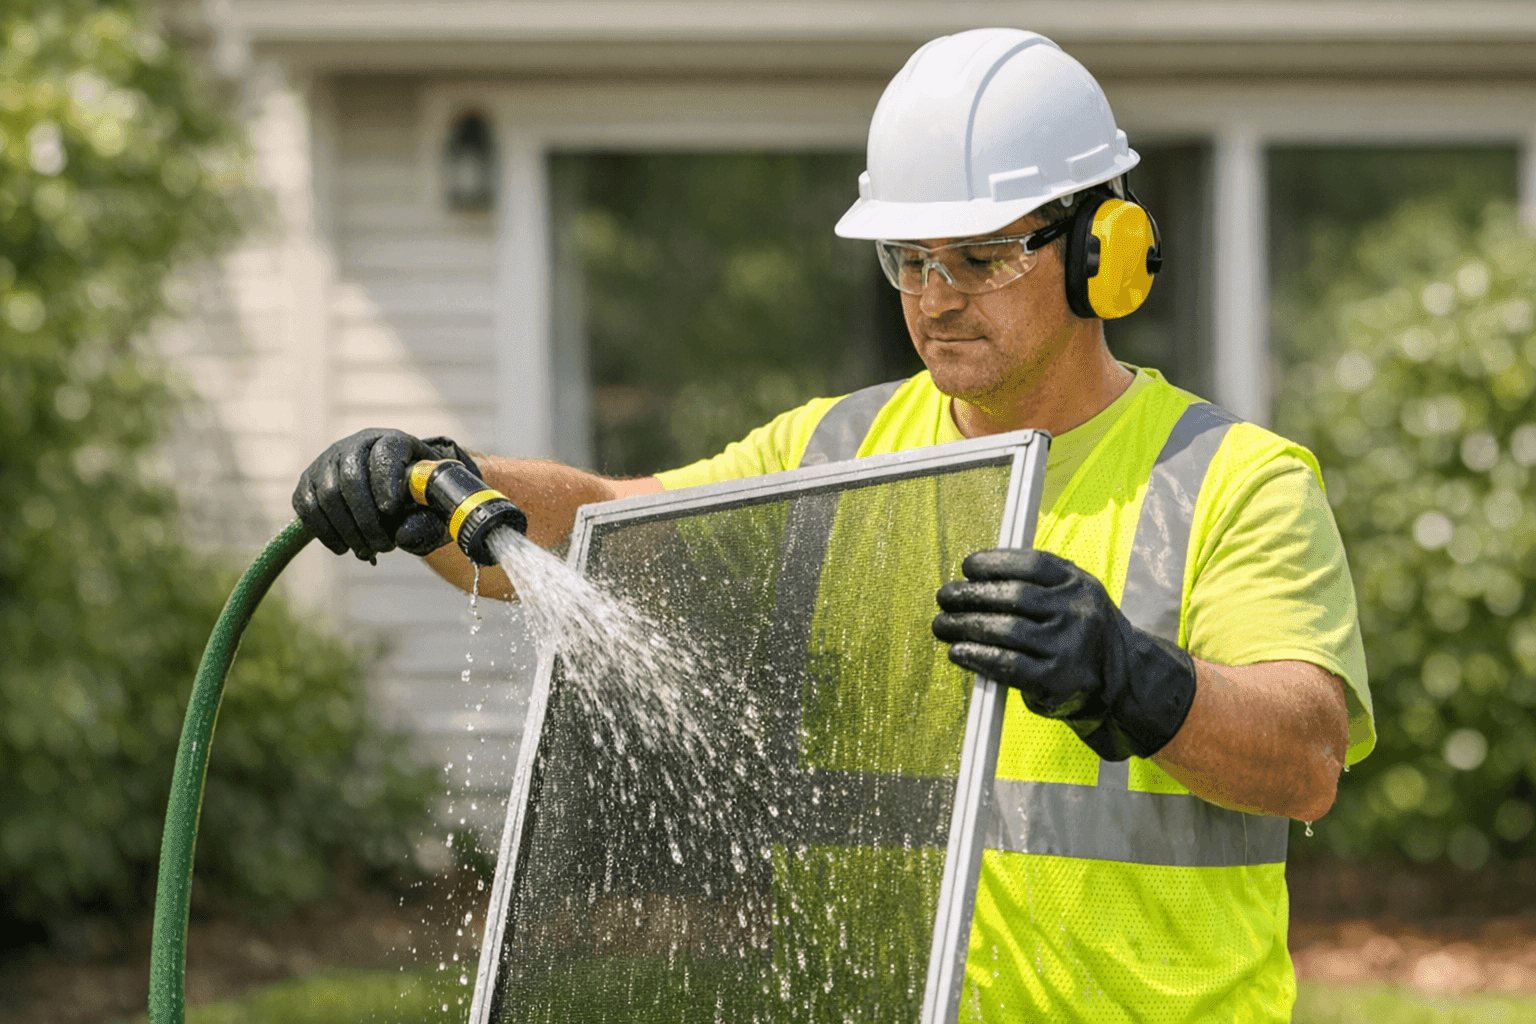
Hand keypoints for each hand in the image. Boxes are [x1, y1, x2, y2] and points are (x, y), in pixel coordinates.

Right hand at [292, 429, 476, 561]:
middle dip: (367, 519)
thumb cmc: (419, 496)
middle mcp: (356, 445)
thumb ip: (428, 520)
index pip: (384, 453)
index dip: (385, 481)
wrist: (396, 491)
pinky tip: (344, 548)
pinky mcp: (308, 481)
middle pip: (351, 478)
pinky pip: (307, 507)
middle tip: (384, 546)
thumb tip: (401, 537)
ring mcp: (328, 462)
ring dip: (348, 531)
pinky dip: (325, 532)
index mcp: (393, 441)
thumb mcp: (433, 505)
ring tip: (368, 551)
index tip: (392, 510)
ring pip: (328, 495)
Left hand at [932, 548, 1196, 760]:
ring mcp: (1068, 647)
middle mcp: (1077, 612)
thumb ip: (1034, 583)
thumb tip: (972, 579)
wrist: (1122, 678)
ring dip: (965, 626)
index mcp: (1078, 584)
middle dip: (970, 596)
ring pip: (1006, 630)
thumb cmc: (1079, 631)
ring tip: (941, 625)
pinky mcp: (1057, 680)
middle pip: (1013, 597)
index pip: (1031, 565)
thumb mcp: (1071, 595)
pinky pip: (1008, 665)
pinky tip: (958, 652)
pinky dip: (977, 657)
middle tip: (943, 597)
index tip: (967, 567)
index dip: (994, 563)